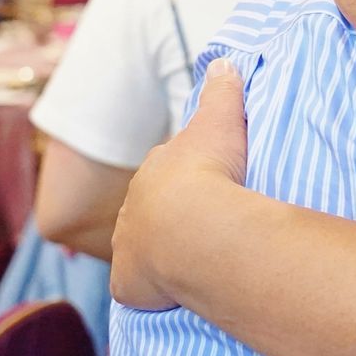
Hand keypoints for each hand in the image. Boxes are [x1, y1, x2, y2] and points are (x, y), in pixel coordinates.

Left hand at [110, 59, 249, 310]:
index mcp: (155, 171)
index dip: (187, 177)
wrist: (192, 227)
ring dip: (161, 253)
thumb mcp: (220, 121)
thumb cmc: (208, 172)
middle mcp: (134, 208)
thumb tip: (226, 62)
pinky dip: (151, 290)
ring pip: (143, 249)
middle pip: (151, 211)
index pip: (167, 172)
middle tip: (203, 226)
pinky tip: (172, 292)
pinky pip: (138, 287)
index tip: (207, 184)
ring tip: (191, 260)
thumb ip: (222, 91)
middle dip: (169, 217)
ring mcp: (129, 248)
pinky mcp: (129, 284)